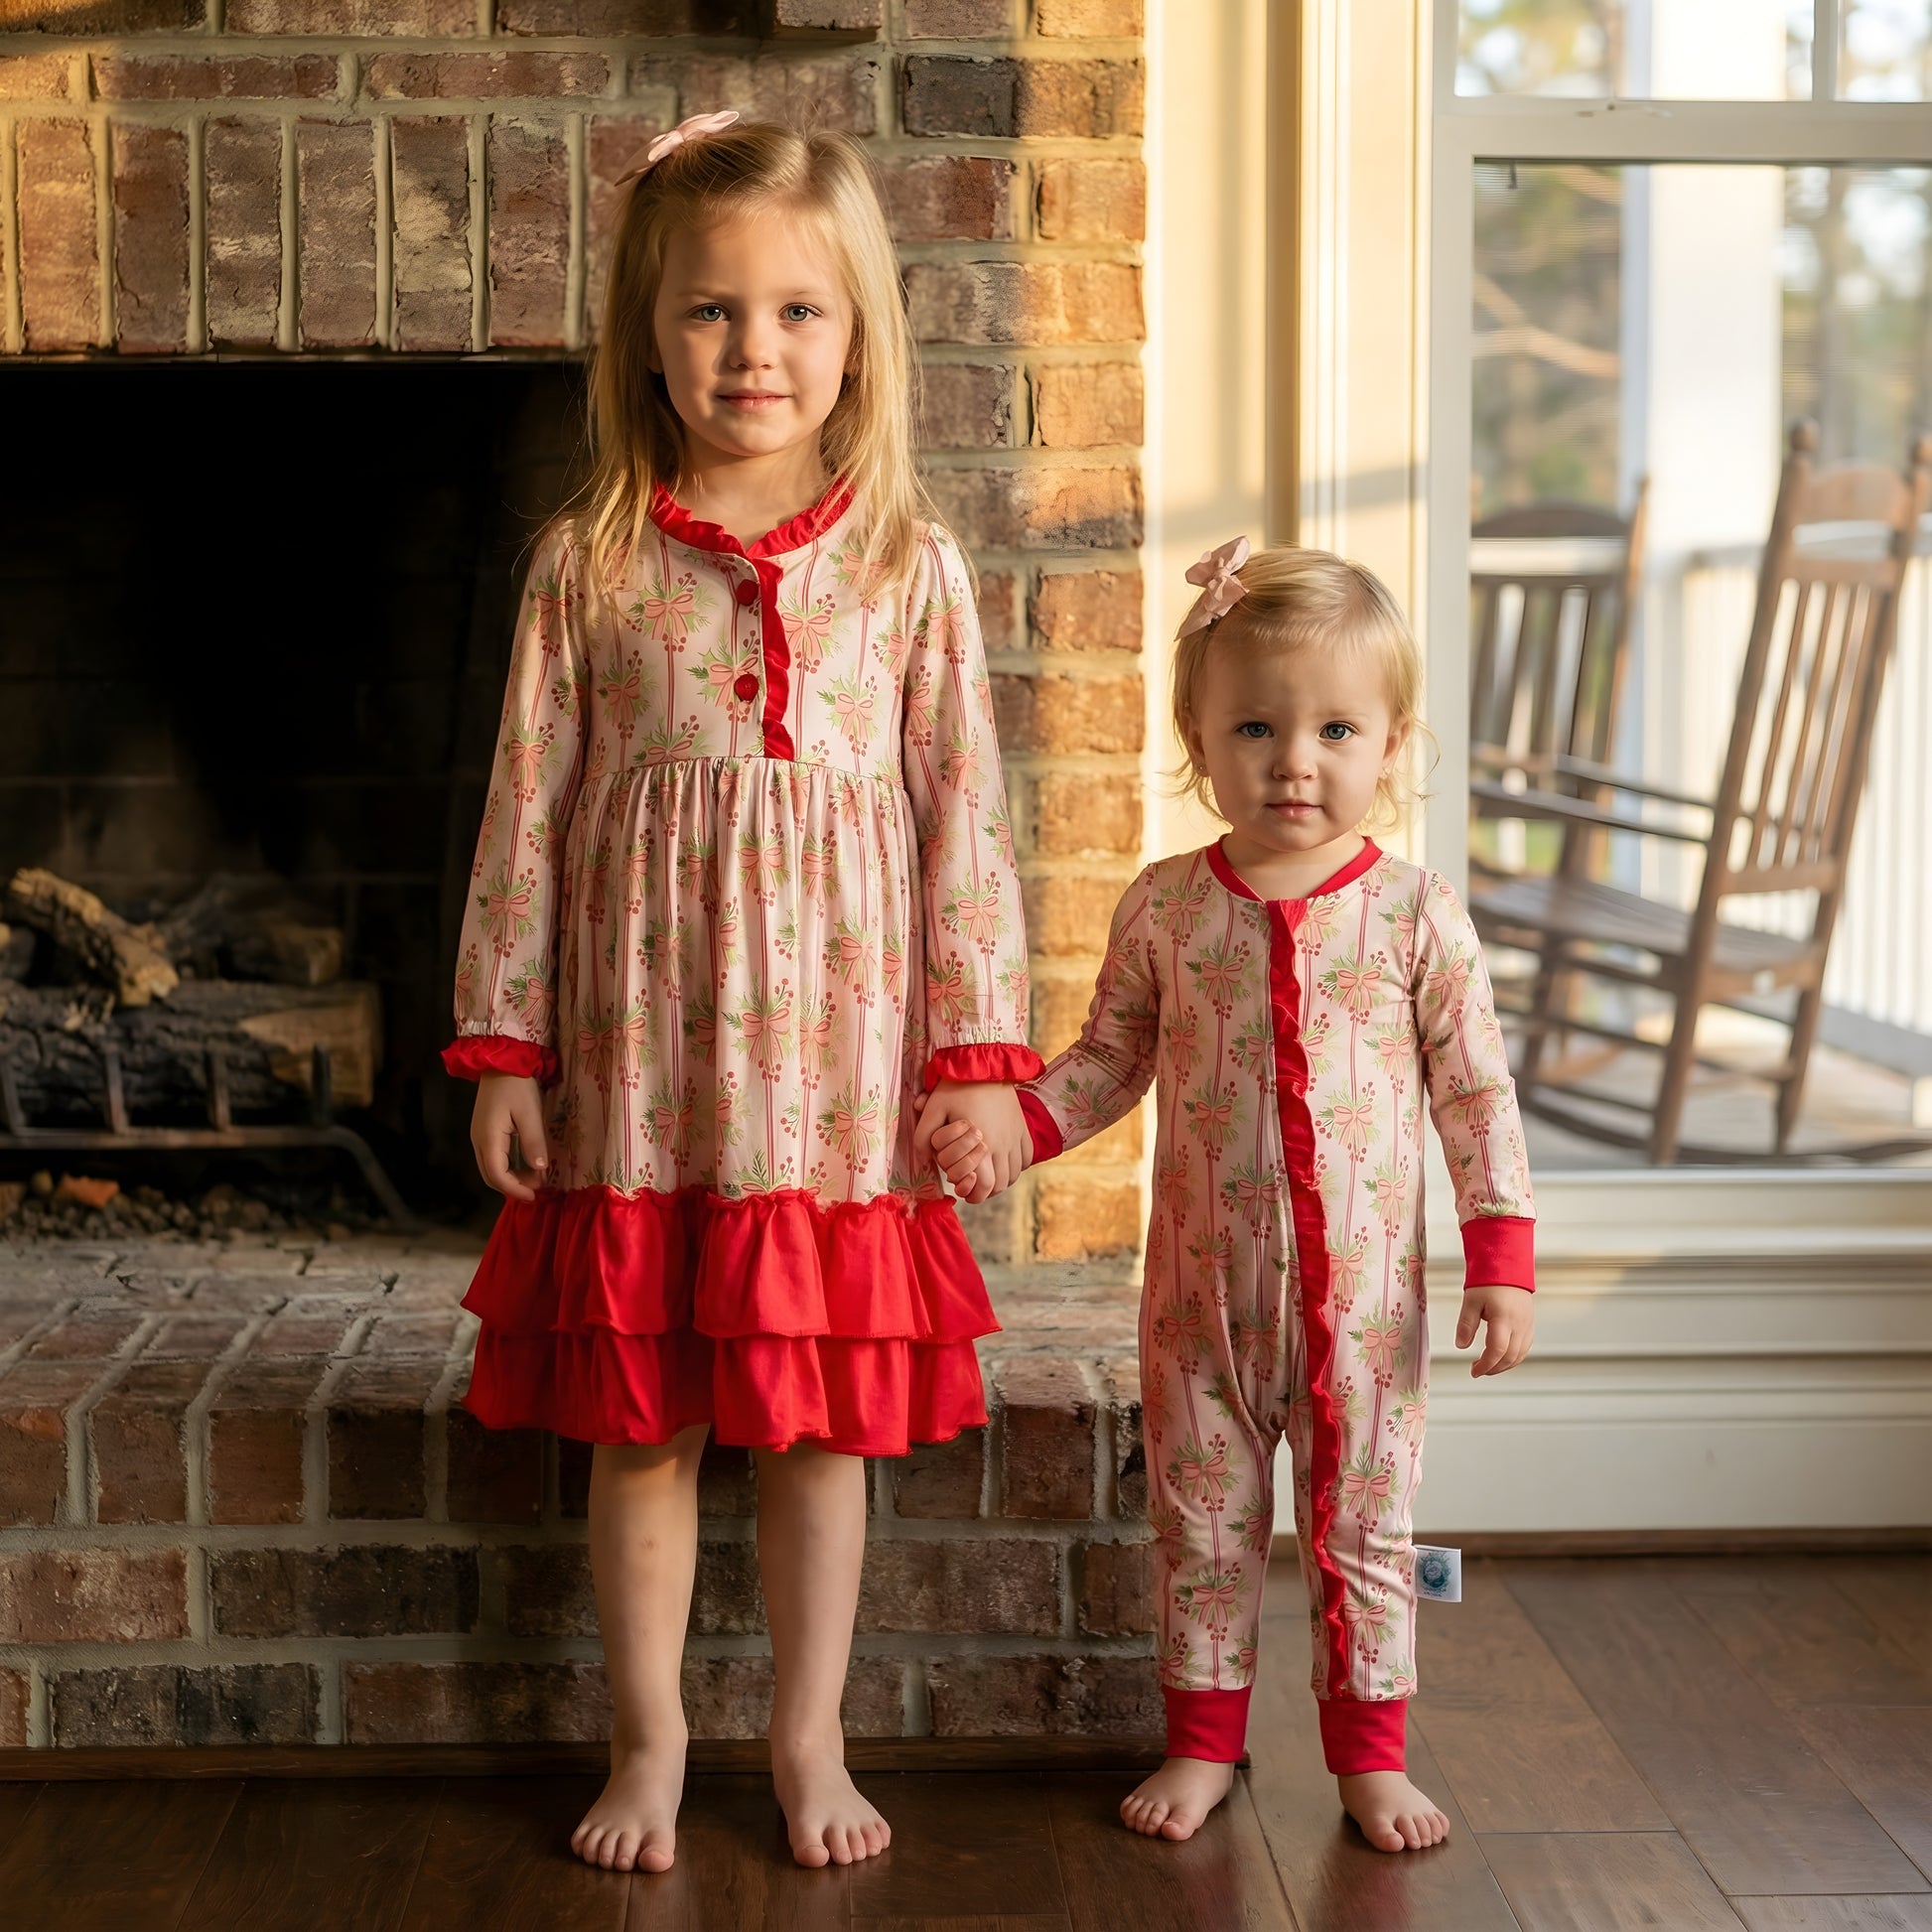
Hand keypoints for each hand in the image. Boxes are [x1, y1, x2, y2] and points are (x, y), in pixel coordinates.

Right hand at [471, 1072, 549, 1201]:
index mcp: (488, 1139)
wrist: (501, 1060)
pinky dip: (507, 1166)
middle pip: (490, 1175)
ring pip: (490, 1167)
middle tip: (537, 1187)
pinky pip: (492, 1157)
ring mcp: (478, 1135)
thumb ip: (533, 1142)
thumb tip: (539, 1169)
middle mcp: (478, 1141)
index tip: (535, 1195)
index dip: (515, 1189)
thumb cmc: (517, 1085)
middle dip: (513, 1186)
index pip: (497, 1175)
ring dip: (510, 1177)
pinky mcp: (484, 1130)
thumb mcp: (530, 1113)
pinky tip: (524, 1164)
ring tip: (535, 1176)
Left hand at [913, 1079, 1026, 1204]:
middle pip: (1001, 1185)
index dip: (973, 1195)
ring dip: (1001, 1178)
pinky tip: (1004, 1157)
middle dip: (987, 1190)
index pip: (985, 1187)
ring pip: (1014, 1174)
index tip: (964, 1190)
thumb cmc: (957, 1086)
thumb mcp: (933, 1109)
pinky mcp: (1023, 1128)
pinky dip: (1017, 1164)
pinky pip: (1027, 1157)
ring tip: (987, 1172)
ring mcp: (1015, 1137)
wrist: (985, 1062)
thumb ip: (923, 1137)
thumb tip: (924, 1158)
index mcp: (980, 1146)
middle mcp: (1002, 1146)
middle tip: (974, 1184)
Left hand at [1455, 1283, 1533, 1376]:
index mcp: (1504, 1318)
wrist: (1508, 1264)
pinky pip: (1525, 1346)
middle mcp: (1520, 1323)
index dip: (1486, 1365)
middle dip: (1493, 1368)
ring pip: (1520, 1354)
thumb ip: (1466, 1325)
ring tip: (1487, 1366)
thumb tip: (1461, 1346)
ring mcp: (1527, 1324)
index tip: (1474, 1371)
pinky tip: (1502, 1357)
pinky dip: (1514, 1357)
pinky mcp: (1530, 1322)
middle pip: (1510, 1356)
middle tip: (1478, 1370)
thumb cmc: (1489, 1279)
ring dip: (1504, 1365)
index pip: (1497, 1350)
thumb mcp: (1471, 1300)